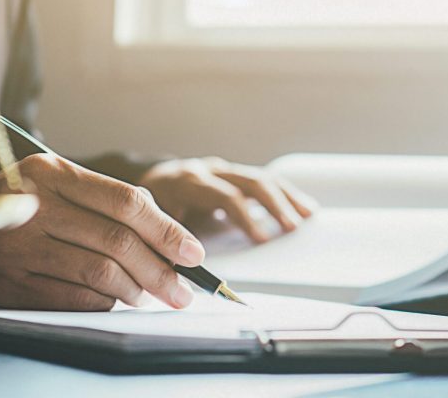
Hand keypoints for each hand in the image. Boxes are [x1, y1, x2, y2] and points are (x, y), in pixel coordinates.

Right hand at [0, 154, 206, 310]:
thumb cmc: (5, 211)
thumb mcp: (44, 185)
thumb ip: (97, 201)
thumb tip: (165, 236)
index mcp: (49, 172)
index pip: (125, 201)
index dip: (167, 230)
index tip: (193, 251)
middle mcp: (34, 205)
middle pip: (118, 241)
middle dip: (161, 270)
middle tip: (182, 289)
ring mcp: (21, 247)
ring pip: (102, 274)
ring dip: (136, 290)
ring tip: (150, 296)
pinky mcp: (12, 285)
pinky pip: (76, 298)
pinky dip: (105, 303)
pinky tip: (114, 300)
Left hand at [138, 157, 316, 242]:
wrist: (140, 184)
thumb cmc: (145, 212)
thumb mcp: (150, 228)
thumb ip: (169, 249)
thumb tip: (187, 278)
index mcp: (186, 183)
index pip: (224, 196)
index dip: (245, 219)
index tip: (262, 240)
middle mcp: (206, 170)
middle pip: (248, 182)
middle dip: (273, 205)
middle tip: (292, 228)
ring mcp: (221, 170)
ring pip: (260, 178)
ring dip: (286, 198)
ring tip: (307, 216)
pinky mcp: (231, 174)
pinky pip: (262, 181)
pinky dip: (284, 194)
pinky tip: (303, 206)